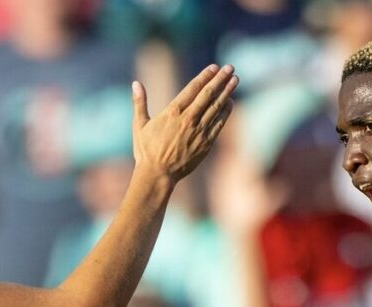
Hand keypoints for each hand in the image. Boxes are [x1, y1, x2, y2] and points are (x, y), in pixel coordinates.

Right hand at [131, 64, 237, 183]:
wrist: (158, 174)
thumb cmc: (146, 150)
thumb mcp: (139, 125)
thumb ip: (139, 103)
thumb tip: (136, 84)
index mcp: (172, 112)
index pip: (193, 88)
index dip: (205, 76)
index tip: (214, 67)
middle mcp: (188, 119)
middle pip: (208, 94)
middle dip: (220, 80)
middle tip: (230, 68)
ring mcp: (198, 131)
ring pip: (216, 107)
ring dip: (226, 92)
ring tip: (235, 80)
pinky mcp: (206, 143)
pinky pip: (218, 124)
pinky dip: (225, 112)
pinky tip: (230, 102)